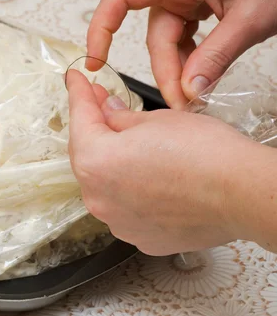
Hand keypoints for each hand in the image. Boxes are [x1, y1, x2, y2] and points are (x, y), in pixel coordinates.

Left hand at [66, 70, 261, 254]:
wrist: (241, 193)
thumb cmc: (205, 155)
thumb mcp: (156, 119)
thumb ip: (121, 117)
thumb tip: (109, 112)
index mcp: (95, 161)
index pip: (79, 118)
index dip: (78, 94)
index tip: (74, 81)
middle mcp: (98, 196)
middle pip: (86, 154)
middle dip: (93, 127)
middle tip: (102, 103)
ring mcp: (117, 221)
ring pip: (105, 183)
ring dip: (112, 161)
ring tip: (130, 141)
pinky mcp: (139, 235)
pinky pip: (125, 206)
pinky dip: (129, 189)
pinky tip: (147, 175)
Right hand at [86, 0, 276, 109]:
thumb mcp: (250, 17)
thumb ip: (217, 55)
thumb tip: (189, 89)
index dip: (101, 29)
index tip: (97, 62)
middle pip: (153, 34)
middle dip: (165, 71)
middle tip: (181, 102)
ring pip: (168, 40)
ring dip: (179, 68)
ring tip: (196, 94)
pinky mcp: (198, 3)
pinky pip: (184, 36)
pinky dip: (192, 58)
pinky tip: (203, 75)